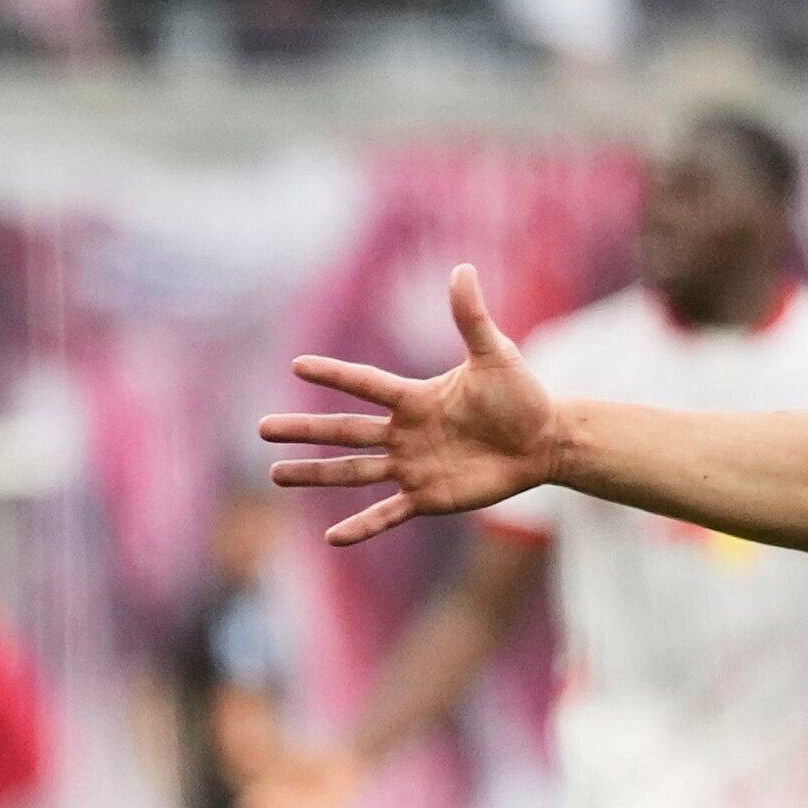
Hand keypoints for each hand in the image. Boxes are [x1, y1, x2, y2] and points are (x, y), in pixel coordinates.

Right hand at [268, 265, 560, 547]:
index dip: (334, 374)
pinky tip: (332, 538)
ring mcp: (411, 467)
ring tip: (277, 474)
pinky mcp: (427, 497)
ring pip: (352, 471)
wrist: (544, 441)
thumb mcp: (495, 354)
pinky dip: (361, 527)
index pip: (365, 384)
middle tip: (262, 429)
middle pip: (343, 431)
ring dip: (315, 474)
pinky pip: (387, 514)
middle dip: (303, 430)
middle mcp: (404, 432)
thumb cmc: (521, 394)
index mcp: (414, 398)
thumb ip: (471, 317)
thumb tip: (462, 269)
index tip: (296, 364)